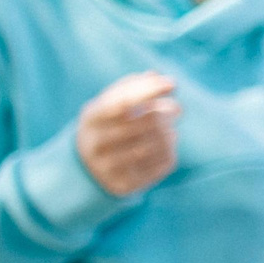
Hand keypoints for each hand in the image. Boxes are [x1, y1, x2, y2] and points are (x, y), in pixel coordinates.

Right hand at [77, 71, 180, 196]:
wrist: (87, 167)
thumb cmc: (107, 125)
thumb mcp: (110, 104)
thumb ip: (131, 88)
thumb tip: (156, 76)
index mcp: (91, 118)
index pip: (123, 102)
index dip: (149, 91)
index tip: (173, 84)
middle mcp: (95, 144)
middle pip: (143, 123)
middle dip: (166, 112)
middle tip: (176, 108)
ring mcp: (107, 168)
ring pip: (154, 146)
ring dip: (169, 133)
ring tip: (171, 128)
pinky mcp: (123, 186)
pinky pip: (160, 165)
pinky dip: (170, 151)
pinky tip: (167, 145)